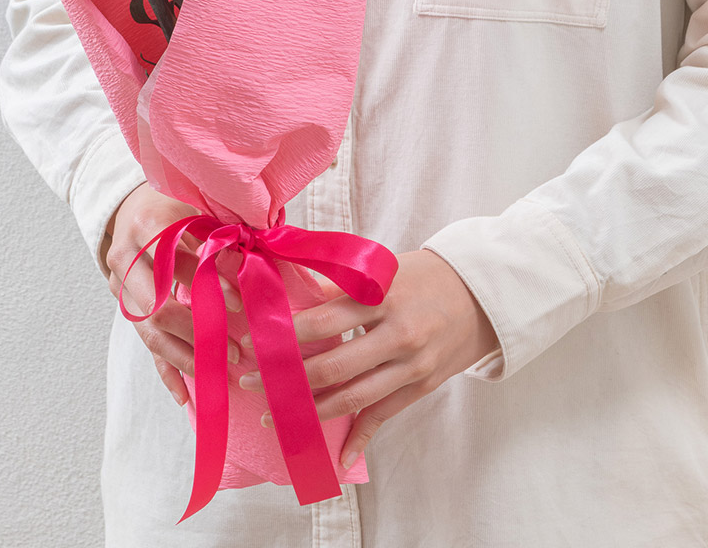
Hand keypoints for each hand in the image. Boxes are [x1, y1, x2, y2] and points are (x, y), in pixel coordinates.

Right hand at [102, 182, 242, 406]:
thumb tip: (255, 259)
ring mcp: (119, 285)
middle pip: (157, 306)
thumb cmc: (172, 204)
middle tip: (234, 348)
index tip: (239, 305)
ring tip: (218, 372)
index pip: (176, 264)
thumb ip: (219, 231)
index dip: (208, 286)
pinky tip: (184, 395)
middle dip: (197, 331)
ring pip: (149, 331)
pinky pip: (143, 344)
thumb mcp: (194, 206)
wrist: (128, 205)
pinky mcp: (123, 305)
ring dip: (185, 355)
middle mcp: (127, 257)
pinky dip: (164, 371)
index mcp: (147, 226)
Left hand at [237, 249, 499, 467]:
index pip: (323, 321)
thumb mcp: (381, 270)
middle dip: (287, 378)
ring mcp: (411, 364)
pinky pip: (384, 415)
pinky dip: (360, 439)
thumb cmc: (419, 276)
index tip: (252, 342)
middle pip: (333, 365)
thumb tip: (288, 296)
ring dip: (310, 410)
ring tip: (275, 414)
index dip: (284, 335)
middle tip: (250, 381)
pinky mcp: (421, 386)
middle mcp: (397, 334)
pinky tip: (337, 458)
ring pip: (354, 396)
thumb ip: (340, 285)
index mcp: (381, 297)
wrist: (479, 293)